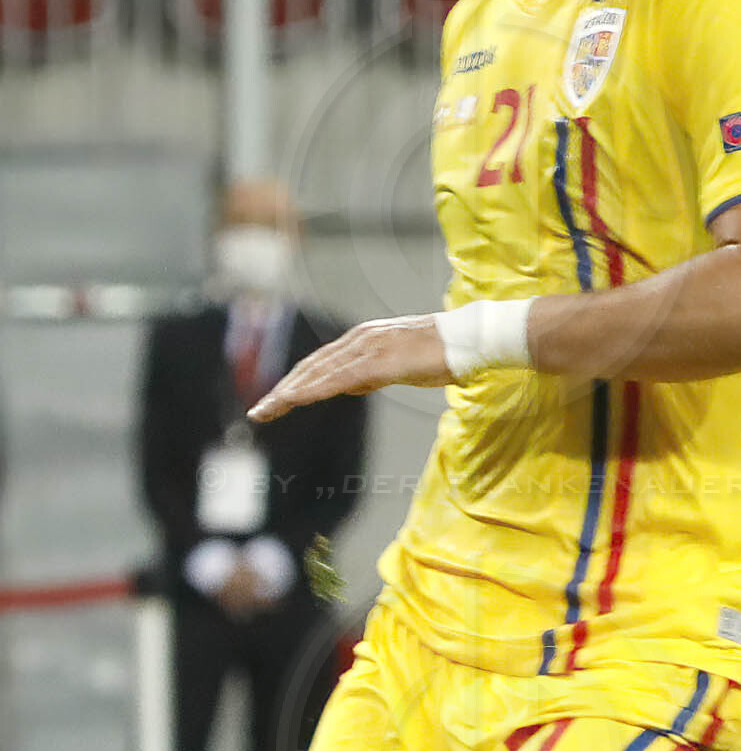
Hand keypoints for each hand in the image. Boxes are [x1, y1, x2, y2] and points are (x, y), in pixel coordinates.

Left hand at [250, 315, 444, 420]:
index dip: (295, 381)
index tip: (275, 399)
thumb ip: (374, 374)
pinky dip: (312, 391)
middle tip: (259, 412)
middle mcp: (359, 339)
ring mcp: (367, 349)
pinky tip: (296, 402)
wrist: (471, 339)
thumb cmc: (445, 353)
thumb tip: (352, 386)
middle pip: (310, 367)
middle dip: (282, 389)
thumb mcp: (402, 366)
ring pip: (317, 373)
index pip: (320, 362)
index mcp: (363, 338)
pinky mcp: (378, 362)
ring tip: (267, 411)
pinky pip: (337, 379)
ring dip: (288, 393)